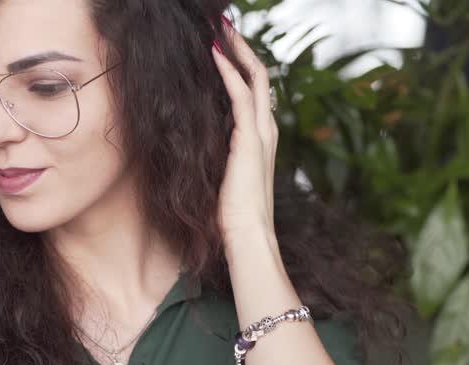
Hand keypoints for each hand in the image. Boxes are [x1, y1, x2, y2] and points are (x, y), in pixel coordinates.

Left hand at [211, 18, 279, 248]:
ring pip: (254, 77)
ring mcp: (261, 132)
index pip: (255, 92)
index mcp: (261, 139)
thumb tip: (201, 151)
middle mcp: (267, 130)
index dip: (242, 67)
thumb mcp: (224, 179)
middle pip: (259, 76)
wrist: (248, 233)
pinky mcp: (249, 138)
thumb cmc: (233, 215)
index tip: (224, 48)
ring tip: (220, 29)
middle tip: (224, 26)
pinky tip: (214, 54)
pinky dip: (228, 70)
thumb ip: (220, 159)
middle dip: (242, 48)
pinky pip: (240, 93)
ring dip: (236, 50)